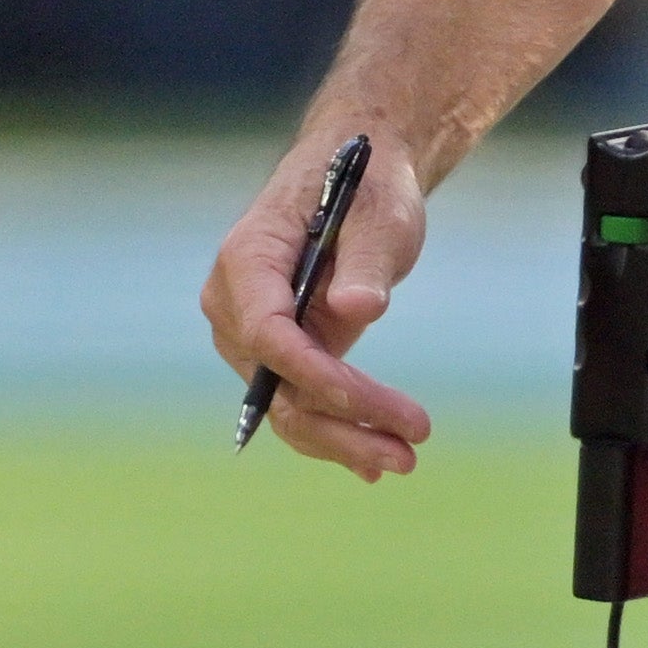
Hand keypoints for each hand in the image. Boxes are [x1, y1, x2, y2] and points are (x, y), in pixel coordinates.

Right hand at [204, 124, 439, 477]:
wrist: (356, 183)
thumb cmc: (366, 189)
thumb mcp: (379, 214)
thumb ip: (366, 260)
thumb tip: (357, 308)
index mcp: (247, 259)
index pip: (266, 332)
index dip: (313, 373)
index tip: (368, 401)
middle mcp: (236, 305)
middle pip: (276, 382)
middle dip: (342, 420)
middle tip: (411, 445)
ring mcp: (252, 337)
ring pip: (287, 406)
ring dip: (344, 440)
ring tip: (406, 459)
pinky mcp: (281, 356)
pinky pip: (299, 404)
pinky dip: (337, 434)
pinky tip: (376, 464)